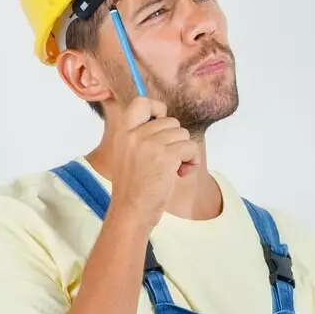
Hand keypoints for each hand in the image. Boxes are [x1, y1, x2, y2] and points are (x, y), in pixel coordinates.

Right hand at [107, 96, 200, 227]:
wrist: (131, 211)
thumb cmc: (134, 188)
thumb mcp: (128, 154)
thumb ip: (141, 136)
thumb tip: (165, 119)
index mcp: (123, 132)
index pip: (142, 102)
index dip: (157, 109)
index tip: (162, 126)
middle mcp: (135, 134)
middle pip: (171, 121)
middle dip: (175, 140)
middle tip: (167, 161)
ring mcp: (150, 144)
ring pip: (183, 134)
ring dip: (184, 152)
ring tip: (172, 169)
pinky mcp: (166, 156)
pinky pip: (191, 148)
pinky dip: (191, 161)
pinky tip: (179, 174)